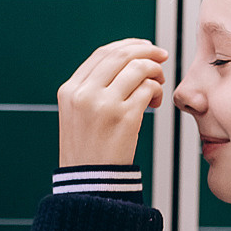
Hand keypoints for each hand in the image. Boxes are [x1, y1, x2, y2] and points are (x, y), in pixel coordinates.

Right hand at [57, 38, 167, 167]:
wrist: (89, 184)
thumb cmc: (88, 151)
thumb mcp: (77, 115)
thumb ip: (93, 88)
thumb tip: (127, 62)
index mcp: (69, 90)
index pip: (101, 54)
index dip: (127, 46)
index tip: (143, 48)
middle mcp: (84, 94)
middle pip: (121, 56)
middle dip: (146, 51)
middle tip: (161, 56)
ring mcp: (103, 105)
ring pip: (138, 68)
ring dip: (155, 71)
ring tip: (157, 84)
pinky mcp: (123, 118)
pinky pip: (147, 89)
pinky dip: (156, 91)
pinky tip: (155, 102)